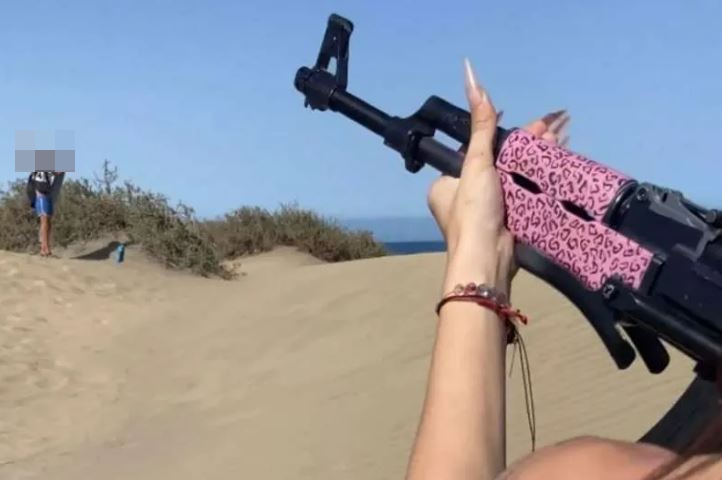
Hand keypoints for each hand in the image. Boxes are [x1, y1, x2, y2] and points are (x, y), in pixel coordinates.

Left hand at [427, 59, 568, 295]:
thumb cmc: (474, 210)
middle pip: (499, 162)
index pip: (476, 150)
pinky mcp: (508, 222)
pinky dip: (539, 178)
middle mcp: (464, 197)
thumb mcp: (476, 163)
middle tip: (557, 126)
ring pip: (514, 177)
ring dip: (538, 157)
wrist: (488, 259)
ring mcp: (487, 211)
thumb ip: (481, 127)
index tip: (530, 124)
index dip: (502, 135)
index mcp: (446, 183)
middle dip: (528, 144)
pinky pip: (523, 193)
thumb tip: (471, 78)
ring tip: (564, 135)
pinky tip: (560, 161)